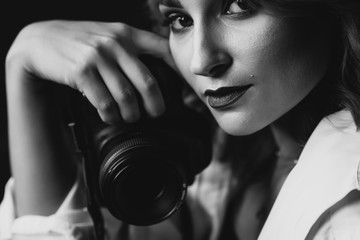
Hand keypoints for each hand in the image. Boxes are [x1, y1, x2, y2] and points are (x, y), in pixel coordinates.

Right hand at [6, 20, 175, 123]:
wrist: (40, 42)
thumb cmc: (81, 43)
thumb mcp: (108, 35)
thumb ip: (131, 48)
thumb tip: (156, 74)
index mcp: (127, 33)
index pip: (164, 49)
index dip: (180, 70)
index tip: (187, 87)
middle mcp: (115, 43)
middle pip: (148, 82)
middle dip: (156, 105)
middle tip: (157, 114)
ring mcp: (98, 57)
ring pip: (126, 97)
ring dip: (132, 114)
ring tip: (131, 118)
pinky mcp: (81, 72)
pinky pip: (105, 103)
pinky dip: (111, 116)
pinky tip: (111, 118)